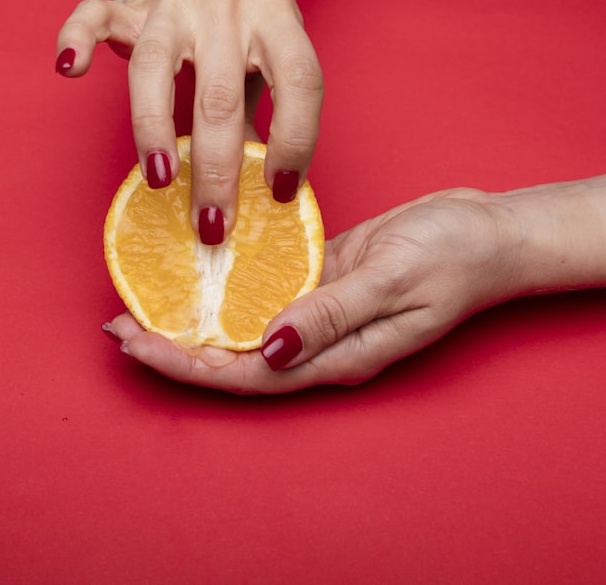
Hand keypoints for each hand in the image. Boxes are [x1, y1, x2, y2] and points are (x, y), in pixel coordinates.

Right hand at [56, 0, 322, 243]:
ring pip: (153, 65)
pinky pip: (94, 15)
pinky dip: (76, 40)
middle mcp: (224, 2)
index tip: (280, 193)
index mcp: (274, 15)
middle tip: (213, 224)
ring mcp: (171, 1)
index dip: (296, 141)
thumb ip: (260, 114)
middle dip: (218, 170)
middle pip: (220, 93)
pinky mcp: (127, 2)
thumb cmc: (238, 23)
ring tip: (160, 180)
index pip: (298, 82)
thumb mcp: (265, 58)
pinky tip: (69, 69)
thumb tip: (255, 193)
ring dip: (154, 128)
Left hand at [106, 188, 523, 393]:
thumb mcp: (393, 280)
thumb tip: (269, 347)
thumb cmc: (452, 255)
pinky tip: (194, 274)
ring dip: (191, 320)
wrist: (489, 232)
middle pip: (232, 359)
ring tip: (140, 305)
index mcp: (336, 356)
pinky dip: (224, 288)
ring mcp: (317, 315)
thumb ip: (332, 314)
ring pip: (241, 329)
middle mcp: (318, 344)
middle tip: (116, 327)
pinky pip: (261, 292)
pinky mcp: (319, 282)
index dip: (187, 364)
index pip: (246, 374)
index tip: (136, 344)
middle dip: (172, 348)